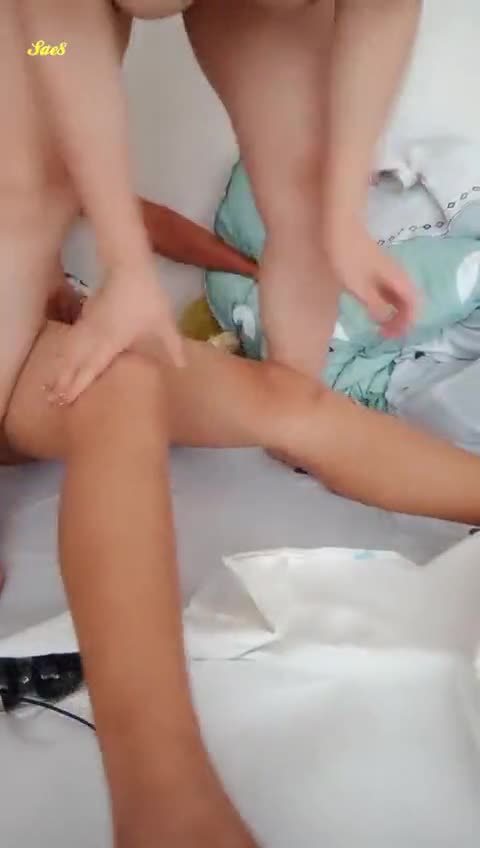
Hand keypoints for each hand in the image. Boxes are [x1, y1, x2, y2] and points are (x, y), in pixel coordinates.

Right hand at [45, 261, 183, 404]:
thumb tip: (183, 367)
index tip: (65, 400)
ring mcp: (87, 326)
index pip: (91, 368)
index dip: (77, 385)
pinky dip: (63, 351)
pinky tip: (59, 357)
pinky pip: (71, 339)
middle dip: (61, 381)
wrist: (128, 267)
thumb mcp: (163, 323)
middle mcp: (95, 337)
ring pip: (69, 351)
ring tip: (48, 383)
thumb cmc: (147, 297)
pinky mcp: (86, 316)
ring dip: (58, 368)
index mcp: (111, 342)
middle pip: (73, 363)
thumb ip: (172, 346)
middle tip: (50, 399)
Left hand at [325, 221, 416, 337]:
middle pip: (410, 301)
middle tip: (386, 333)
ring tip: (381, 325)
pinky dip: (387, 302)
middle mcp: (399, 275)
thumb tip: (386, 320)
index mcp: (398, 280)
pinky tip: (372, 307)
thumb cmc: (348, 257)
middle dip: (402, 320)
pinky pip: (390, 289)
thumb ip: (375, 305)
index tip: (390, 336)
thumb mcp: (359, 287)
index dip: (406, 324)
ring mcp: (389, 270)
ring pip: (400, 295)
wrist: (340, 226)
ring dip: (395, 312)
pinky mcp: (379, 267)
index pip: (414, 306)